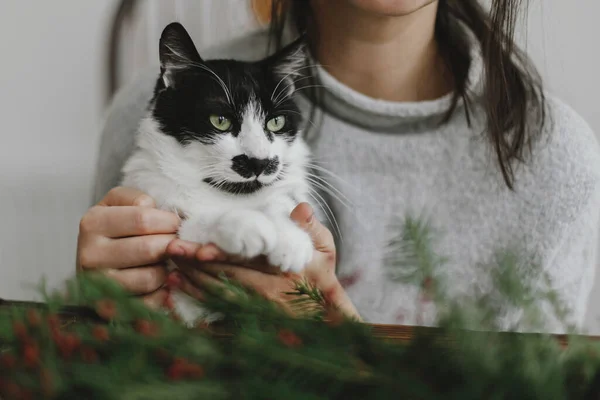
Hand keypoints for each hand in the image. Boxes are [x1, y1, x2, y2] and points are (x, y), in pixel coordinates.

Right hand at [76, 187, 179, 307]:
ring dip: (167, 269)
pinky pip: (149, 303)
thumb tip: (161, 213)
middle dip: (172, 246)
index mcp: (93, 222)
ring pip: (151, 277)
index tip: (176, 224)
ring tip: (164, 261)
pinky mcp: (110, 307)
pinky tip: (161, 282)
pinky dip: (162, 293)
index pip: (143, 219)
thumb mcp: (120, 203)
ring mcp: (98, 284)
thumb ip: (139, 200)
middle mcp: (90, 254)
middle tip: (176, 244)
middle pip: (149, 249)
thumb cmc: (116, 228)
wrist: (96, 261)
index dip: (169, 221)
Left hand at [166, 203, 360, 319]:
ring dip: (194, 286)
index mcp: (283, 272)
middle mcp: (269, 295)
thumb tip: (301, 207)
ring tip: (171, 273)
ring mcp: (260, 314)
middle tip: (172, 253)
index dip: (221, 257)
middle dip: (197, 267)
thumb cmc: (321, 278)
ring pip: (220, 298)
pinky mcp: (252, 325)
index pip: (247, 263)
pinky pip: (222, 318)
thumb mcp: (324, 251)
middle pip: (226, 280)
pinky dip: (200, 309)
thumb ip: (310, 228)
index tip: (197, 249)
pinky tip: (183, 298)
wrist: (327, 319)